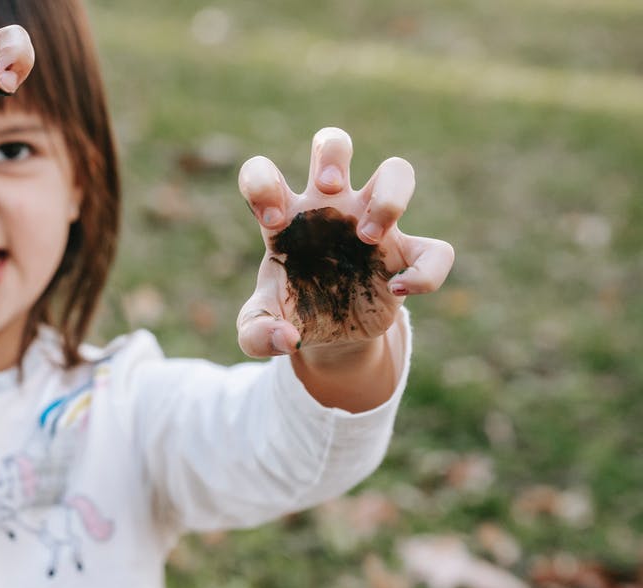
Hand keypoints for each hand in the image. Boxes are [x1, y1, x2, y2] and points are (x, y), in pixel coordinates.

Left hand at [235, 128, 454, 357]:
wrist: (327, 334)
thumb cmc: (290, 312)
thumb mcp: (259, 330)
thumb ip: (256, 334)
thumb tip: (286, 338)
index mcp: (287, 216)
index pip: (263, 171)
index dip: (263, 182)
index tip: (271, 221)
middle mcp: (331, 210)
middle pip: (334, 142)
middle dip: (333, 154)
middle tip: (329, 188)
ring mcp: (373, 226)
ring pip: (397, 171)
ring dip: (388, 196)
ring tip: (367, 237)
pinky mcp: (406, 256)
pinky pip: (438, 250)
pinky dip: (426, 272)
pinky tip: (397, 289)